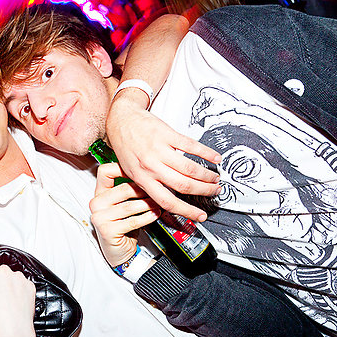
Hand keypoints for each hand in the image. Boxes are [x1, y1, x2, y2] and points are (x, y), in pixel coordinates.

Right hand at [90, 163, 159, 266]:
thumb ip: (128, 190)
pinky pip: (132, 220)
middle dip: (144, 190)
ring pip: (130, 205)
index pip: (105, 172)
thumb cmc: (124, 226)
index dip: (123, 168)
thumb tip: (148, 174)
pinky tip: (155, 214)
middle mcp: (96, 204)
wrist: (120, 252)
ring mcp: (100, 217)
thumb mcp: (124, 205)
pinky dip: (147, 217)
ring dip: (148, 204)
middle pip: (124, 188)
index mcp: (99, 194)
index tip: (140, 170)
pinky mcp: (107, 230)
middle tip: (159, 190)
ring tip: (159, 203)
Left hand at [106, 92, 221, 221]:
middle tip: (214, 192)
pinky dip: (206, 153)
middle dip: (204, 191)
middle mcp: (151, 166)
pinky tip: (214, 158)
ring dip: (207, 175)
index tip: (199, 216)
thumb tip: (163, 201)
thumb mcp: (130, 172)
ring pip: (189, 168)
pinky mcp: (167, 134)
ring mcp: (159, 149)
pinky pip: (191, 145)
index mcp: (142, 178)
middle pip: (183, 185)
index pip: (167, 201)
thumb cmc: (126, 145)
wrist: (121, 120)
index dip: (186, 211)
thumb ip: (147, 185)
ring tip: (215, 178)